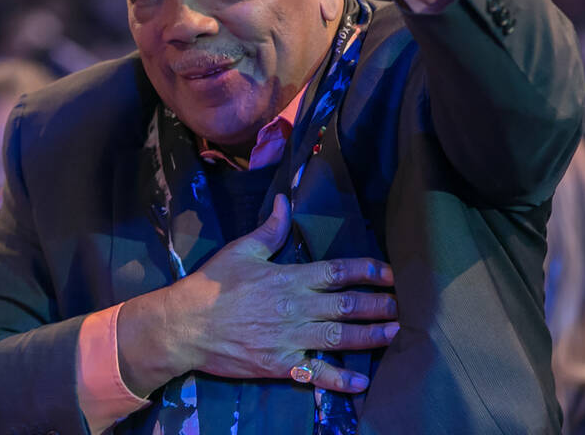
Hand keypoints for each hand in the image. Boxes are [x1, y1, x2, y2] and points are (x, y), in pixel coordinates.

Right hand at [117, 195, 397, 395]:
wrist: (184, 326)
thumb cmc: (212, 285)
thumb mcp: (241, 250)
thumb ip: (270, 229)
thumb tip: (286, 201)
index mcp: (289, 277)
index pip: (338, 271)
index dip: (367, 270)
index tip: (388, 273)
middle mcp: (296, 307)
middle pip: (346, 304)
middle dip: (377, 304)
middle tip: (399, 305)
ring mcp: (290, 338)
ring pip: (340, 337)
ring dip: (370, 336)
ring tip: (393, 332)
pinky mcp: (280, 364)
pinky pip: (317, 373)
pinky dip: (340, 380)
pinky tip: (362, 382)